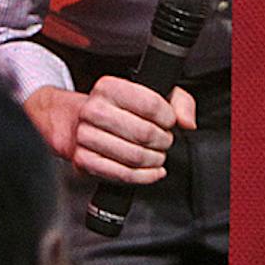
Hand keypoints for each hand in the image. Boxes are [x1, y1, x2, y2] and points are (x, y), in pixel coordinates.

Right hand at [28, 76, 196, 183]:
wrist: (76, 122)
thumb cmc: (118, 109)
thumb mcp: (151, 92)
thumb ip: (178, 101)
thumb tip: (187, 122)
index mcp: (108, 87)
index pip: (151, 104)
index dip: (168, 118)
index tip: (169, 122)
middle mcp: (93, 110)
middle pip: (145, 133)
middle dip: (163, 141)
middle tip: (164, 141)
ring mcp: (85, 136)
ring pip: (135, 156)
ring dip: (155, 160)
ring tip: (156, 155)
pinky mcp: (83, 160)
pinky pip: (123, 175)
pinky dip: (144, 177)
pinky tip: (151, 171)